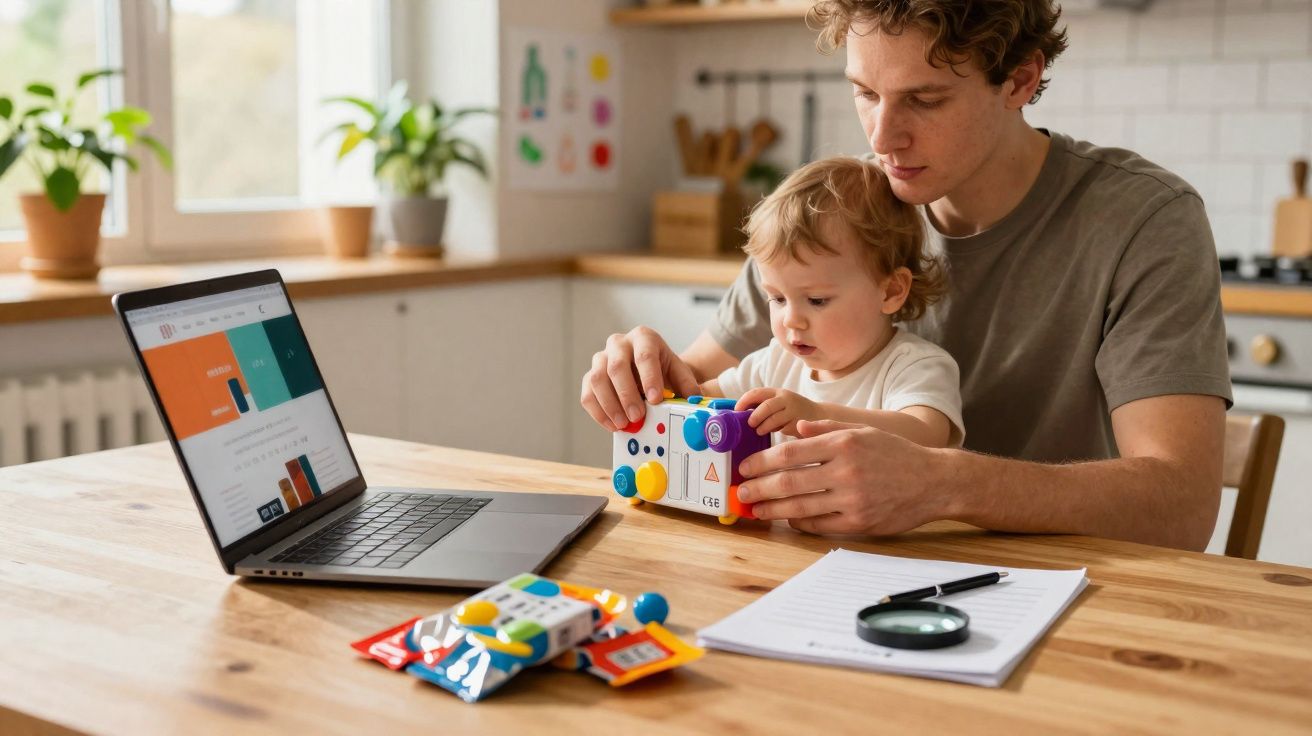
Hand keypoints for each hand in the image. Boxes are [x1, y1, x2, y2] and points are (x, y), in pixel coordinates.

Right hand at [580, 326, 698, 431]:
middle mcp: (619, 344)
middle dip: (627, 394)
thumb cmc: (663, 370)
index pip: (644, 355)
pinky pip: (588, 393)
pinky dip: (598, 412)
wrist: (648, 370)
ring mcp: (601, 359)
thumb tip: (694, 400)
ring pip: (597, 378)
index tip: (656, 399)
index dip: (649, 377)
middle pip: (617, 366)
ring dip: (610, 404)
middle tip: (637, 416)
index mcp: (644, 338)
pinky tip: (612, 425)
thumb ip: (687, 385)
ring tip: (624, 424)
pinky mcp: (590, 376)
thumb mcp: (679, 372)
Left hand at [736, 388, 819, 436]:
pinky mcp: (800, 423)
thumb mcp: (779, 403)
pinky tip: (777, 432)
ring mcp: (794, 411)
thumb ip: (763, 406)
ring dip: (763, 426)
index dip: (744, 401)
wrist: (820, 415)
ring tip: (759, 431)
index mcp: (777, 392)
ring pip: (774, 419)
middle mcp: (786, 399)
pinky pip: (783, 429)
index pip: (757, 392)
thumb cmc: (792, 411)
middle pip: (766, 406)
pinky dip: (776, 431)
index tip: (737, 411)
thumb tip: (740, 415)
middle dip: (755, 416)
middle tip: (750, 424)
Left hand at [736, 419, 949, 534]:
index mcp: (843, 444)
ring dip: (773, 509)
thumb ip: (828, 429)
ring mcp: (852, 500)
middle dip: (759, 488)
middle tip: (742, 492)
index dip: (762, 462)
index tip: (746, 467)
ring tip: (756, 509)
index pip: (790, 453)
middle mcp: (846, 472)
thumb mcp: (863, 431)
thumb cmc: (896, 454)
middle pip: (789, 482)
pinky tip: (787, 518)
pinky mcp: (859, 523)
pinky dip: (799, 522)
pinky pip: (820, 525)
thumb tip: (797, 429)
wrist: (933, 482)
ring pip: (800, 507)